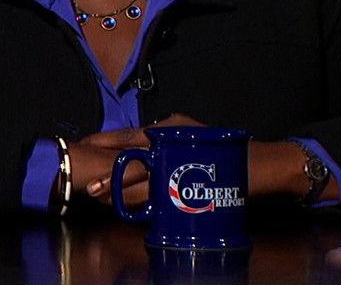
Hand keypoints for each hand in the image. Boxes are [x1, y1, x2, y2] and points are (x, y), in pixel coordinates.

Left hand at [75, 113, 204, 207]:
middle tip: (91, 187)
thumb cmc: (217, 144)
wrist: (256, 164)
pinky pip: (161, 199)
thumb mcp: (184, 129)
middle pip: (130, 163)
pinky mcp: (188, 188)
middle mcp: (168, 147)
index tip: (84, 147)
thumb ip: (160, 133)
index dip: (103, 143)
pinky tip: (133, 211)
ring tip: (105, 200)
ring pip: (141, 184)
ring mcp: (178, 168)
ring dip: (122, 194)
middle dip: (109, 176)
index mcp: (164, 131)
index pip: (125, 136)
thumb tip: (139, 136)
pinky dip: (145, 206)